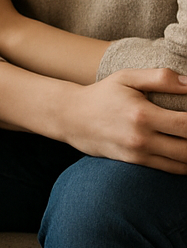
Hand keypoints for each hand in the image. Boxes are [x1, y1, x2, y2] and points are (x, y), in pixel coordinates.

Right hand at [61, 68, 186, 172]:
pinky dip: (185, 163)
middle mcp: (141, 138)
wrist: (71, 117)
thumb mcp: (126, 77)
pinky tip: (185, 149)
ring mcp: (138, 154)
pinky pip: (171, 169)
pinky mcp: (136, 163)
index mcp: (142, 114)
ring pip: (184, 163)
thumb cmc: (102, 94)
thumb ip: (159, 77)